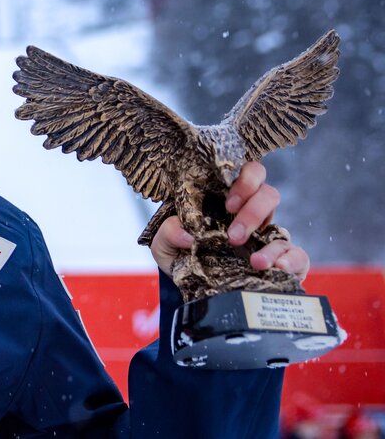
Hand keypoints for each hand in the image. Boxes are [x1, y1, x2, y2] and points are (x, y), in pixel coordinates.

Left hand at [150, 161, 309, 279]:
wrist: (187, 290)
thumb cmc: (179, 256)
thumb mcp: (163, 244)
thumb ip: (168, 232)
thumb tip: (188, 235)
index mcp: (226, 201)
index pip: (247, 173)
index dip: (245, 180)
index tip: (228, 203)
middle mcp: (251, 216)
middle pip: (268, 194)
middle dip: (254, 211)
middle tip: (234, 235)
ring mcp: (266, 239)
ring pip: (285, 227)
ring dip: (273, 243)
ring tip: (255, 262)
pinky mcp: (281, 263)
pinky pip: (299, 256)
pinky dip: (293, 260)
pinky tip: (277, 269)